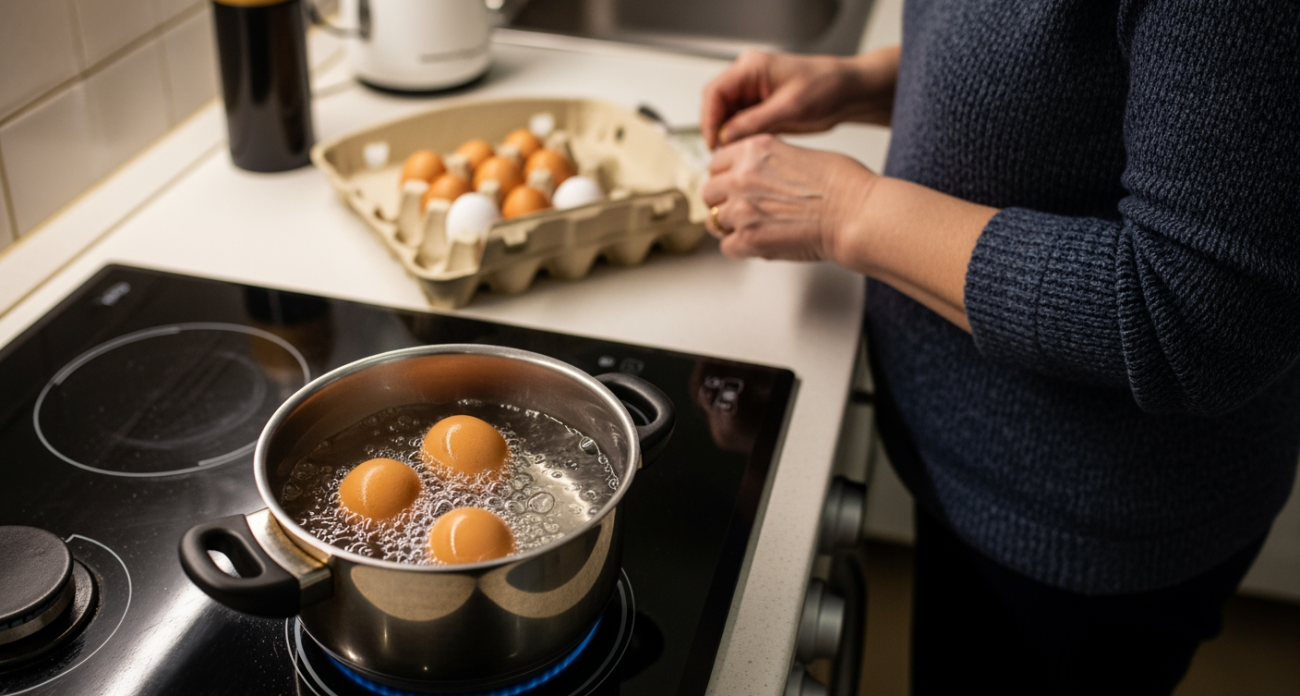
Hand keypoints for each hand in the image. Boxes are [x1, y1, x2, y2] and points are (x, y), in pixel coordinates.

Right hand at [700, 47, 899, 149]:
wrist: (848, 92)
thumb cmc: (826, 87)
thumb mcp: (790, 108)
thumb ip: (754, 122)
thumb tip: (725, 136)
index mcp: (751, 67)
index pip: (714, 92)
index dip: (708, 119)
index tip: (713, 143)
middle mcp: (748, 77)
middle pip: (716, 104)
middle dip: (716, 129)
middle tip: (721, 153)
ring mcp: (753, 92)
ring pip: (726, 117)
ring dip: (728, 136)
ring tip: (735, 156)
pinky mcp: (760, 107)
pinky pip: (740, 123)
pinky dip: (741, 138)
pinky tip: (747, 152)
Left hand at [701, 134, 876, 262]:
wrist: (856, 214)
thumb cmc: (842, 185)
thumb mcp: (797, 153)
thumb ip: (767, 162)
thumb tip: (757, 174)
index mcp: (754, 150)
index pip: (716, 162)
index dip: (724, 175)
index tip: (730, 183)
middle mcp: (742, 177)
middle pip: (709, 191)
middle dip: (723, 200)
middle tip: (739, 208)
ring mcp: (742, 210)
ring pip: (714, 220)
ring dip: (730, 226)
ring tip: (751, 227)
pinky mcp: (749, 240)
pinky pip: (727, 247)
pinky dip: (740, 248)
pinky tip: (757, 243)